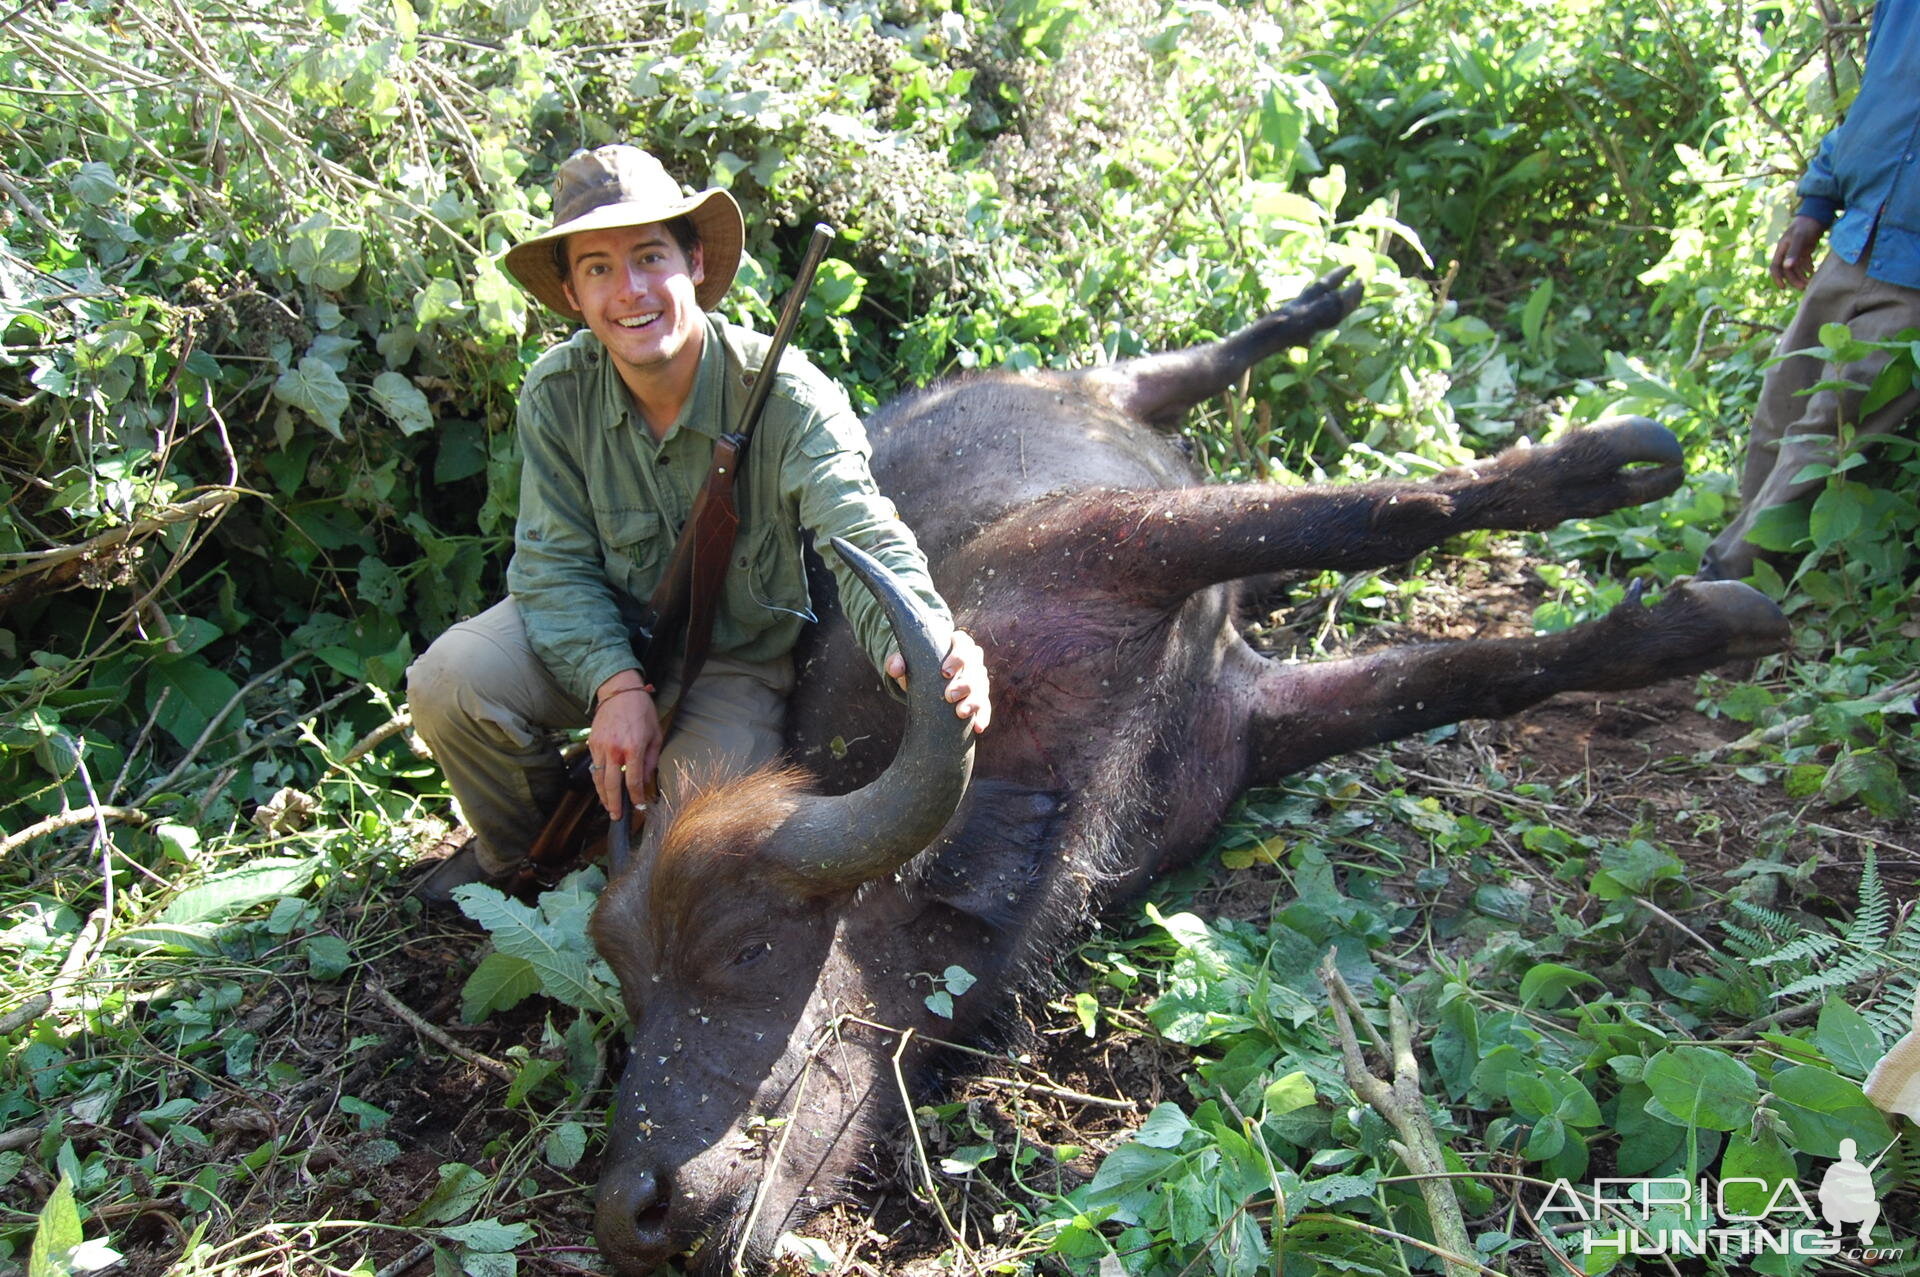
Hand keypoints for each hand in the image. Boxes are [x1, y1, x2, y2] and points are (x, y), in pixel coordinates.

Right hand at [589, 671, 662, 818]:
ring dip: (602, 796)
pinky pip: (594, 767)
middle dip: (614, 804)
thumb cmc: (641, 711)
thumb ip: (652, 758)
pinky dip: (597, 780)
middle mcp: (614, 750)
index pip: (633, 781)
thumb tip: (647, 778)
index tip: (639, 806)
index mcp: (633, 748)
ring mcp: (600, 747)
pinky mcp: (592, 743)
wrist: (619, 691)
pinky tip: (603, 788)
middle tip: (617, 817)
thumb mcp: (655, 733)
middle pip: (611, 785)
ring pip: (598, 779)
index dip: (636, 797)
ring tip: (608, 807)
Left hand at [886, 628, 991, 733]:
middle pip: (975, 667)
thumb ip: (897, 661)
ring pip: (982, 687)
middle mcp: (972, 660)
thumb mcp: (905, 662)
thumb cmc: (917, 665)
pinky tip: (978, 727)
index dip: (958, 656)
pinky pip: (985, 706)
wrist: (925, 681)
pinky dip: (983, 716)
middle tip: (949, 696)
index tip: (944, 672)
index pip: (963, 643)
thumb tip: (896, 668)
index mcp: (956, 644)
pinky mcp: (979, 697)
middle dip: (965, 683)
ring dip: (974, 701)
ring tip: (961, 713)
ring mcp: (978, 678)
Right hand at [1770, 215, 1825, 290]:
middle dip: (1794, 279)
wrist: (1817, 214)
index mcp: (1782, 249)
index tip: (1783, 287)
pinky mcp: (1805, 249)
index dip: (1778, 278)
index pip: (1775, 267)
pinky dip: (1807, 268)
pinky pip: (1804, 262)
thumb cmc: (1806, 225)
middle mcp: (1787, 251)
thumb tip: (1787, 267)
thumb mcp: (1799, 238)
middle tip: (1803, 287)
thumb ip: (1793, 252)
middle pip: (1787, 270)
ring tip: (1810, 282)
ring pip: (1796, 267)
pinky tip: (1813, 272)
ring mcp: (1796, 250)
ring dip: (1801, 276)